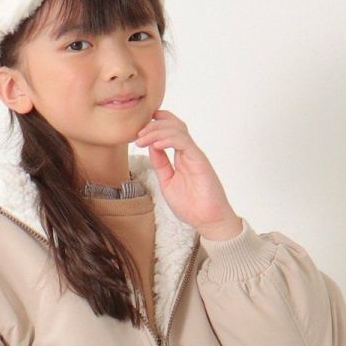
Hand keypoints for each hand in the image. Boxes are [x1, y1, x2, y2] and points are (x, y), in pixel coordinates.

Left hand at [133, 109, 244, 239]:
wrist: (207, 220)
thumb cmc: (191, 205)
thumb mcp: (167, 182)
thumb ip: (160, 164)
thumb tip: (150, 146)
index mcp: (181, 157)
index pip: (170, 131)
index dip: (156, 124)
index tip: (139, 130)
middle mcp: (188, 152)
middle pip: (173, 125)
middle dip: (153, 126)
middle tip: (138, 134)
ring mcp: (194, 155)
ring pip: (177, 130)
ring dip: (157, 131)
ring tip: (143, 138)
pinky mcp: (199, 160)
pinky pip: (184, 142)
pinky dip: (168, 139)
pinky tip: (156, 145)